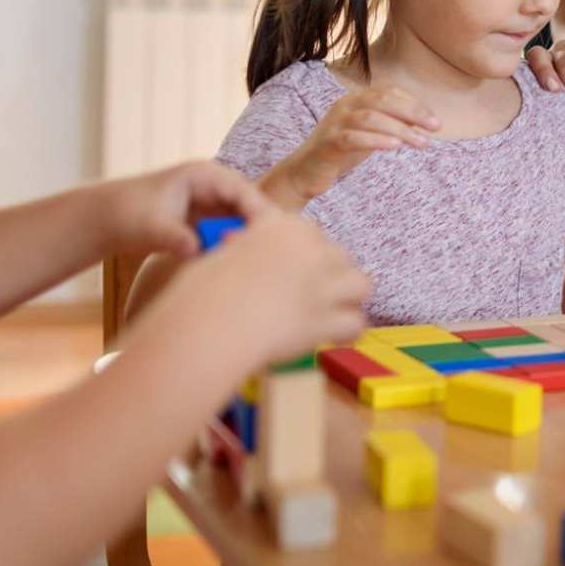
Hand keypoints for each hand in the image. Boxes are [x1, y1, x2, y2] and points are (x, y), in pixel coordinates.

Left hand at [94, 161, 276, 259]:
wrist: (107, 219)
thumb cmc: (127, 215)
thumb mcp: (151, 228)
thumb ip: (175, 238)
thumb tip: (195, 250)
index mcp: (204, 175)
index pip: (243, 191)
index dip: (259, 213)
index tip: (270, 239)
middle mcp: (214, 186)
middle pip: (250, 206)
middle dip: (260, 229)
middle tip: (272, 258)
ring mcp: (213, 202)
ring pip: (243, 221)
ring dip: (248, 240)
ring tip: (259, 266)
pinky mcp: (209, 220)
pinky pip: (231, 232)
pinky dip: (235, 246)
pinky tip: (239, 267)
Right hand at [175, 211, 369, 363]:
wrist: (207, 323)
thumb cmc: (202, 292)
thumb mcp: (224, 254)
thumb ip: (248, 250)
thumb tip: (247, 255)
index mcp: (284, 227)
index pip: (312, 235)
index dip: (307, 256)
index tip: (296, 272)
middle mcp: (311, 250)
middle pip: (341, 256)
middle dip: (331, 275)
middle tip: (313, 296)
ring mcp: (323, 284)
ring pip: (361, 284)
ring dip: (349, 298)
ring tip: (333, 313)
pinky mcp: (326, 319)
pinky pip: (356, 323)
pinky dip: (347, 332)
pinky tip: (334, 339)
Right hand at [257, 84, 440, 209]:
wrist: (304, 172)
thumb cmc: (341, 151)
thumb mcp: (370, 133)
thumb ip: (392, 123)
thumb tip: (424, 120)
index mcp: (355, 99)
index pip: (390, 92)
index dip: (415, 104)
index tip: (435, 121)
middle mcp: (344, 106)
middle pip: (382, 100)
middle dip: (413, 112)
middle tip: (435, 127)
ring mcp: (335, 124)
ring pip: (371, 118)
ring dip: (400, 129)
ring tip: (422, 143)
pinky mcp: (328, 143)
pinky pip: (354, 138)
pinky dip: (376, 140)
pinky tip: (395, 147)